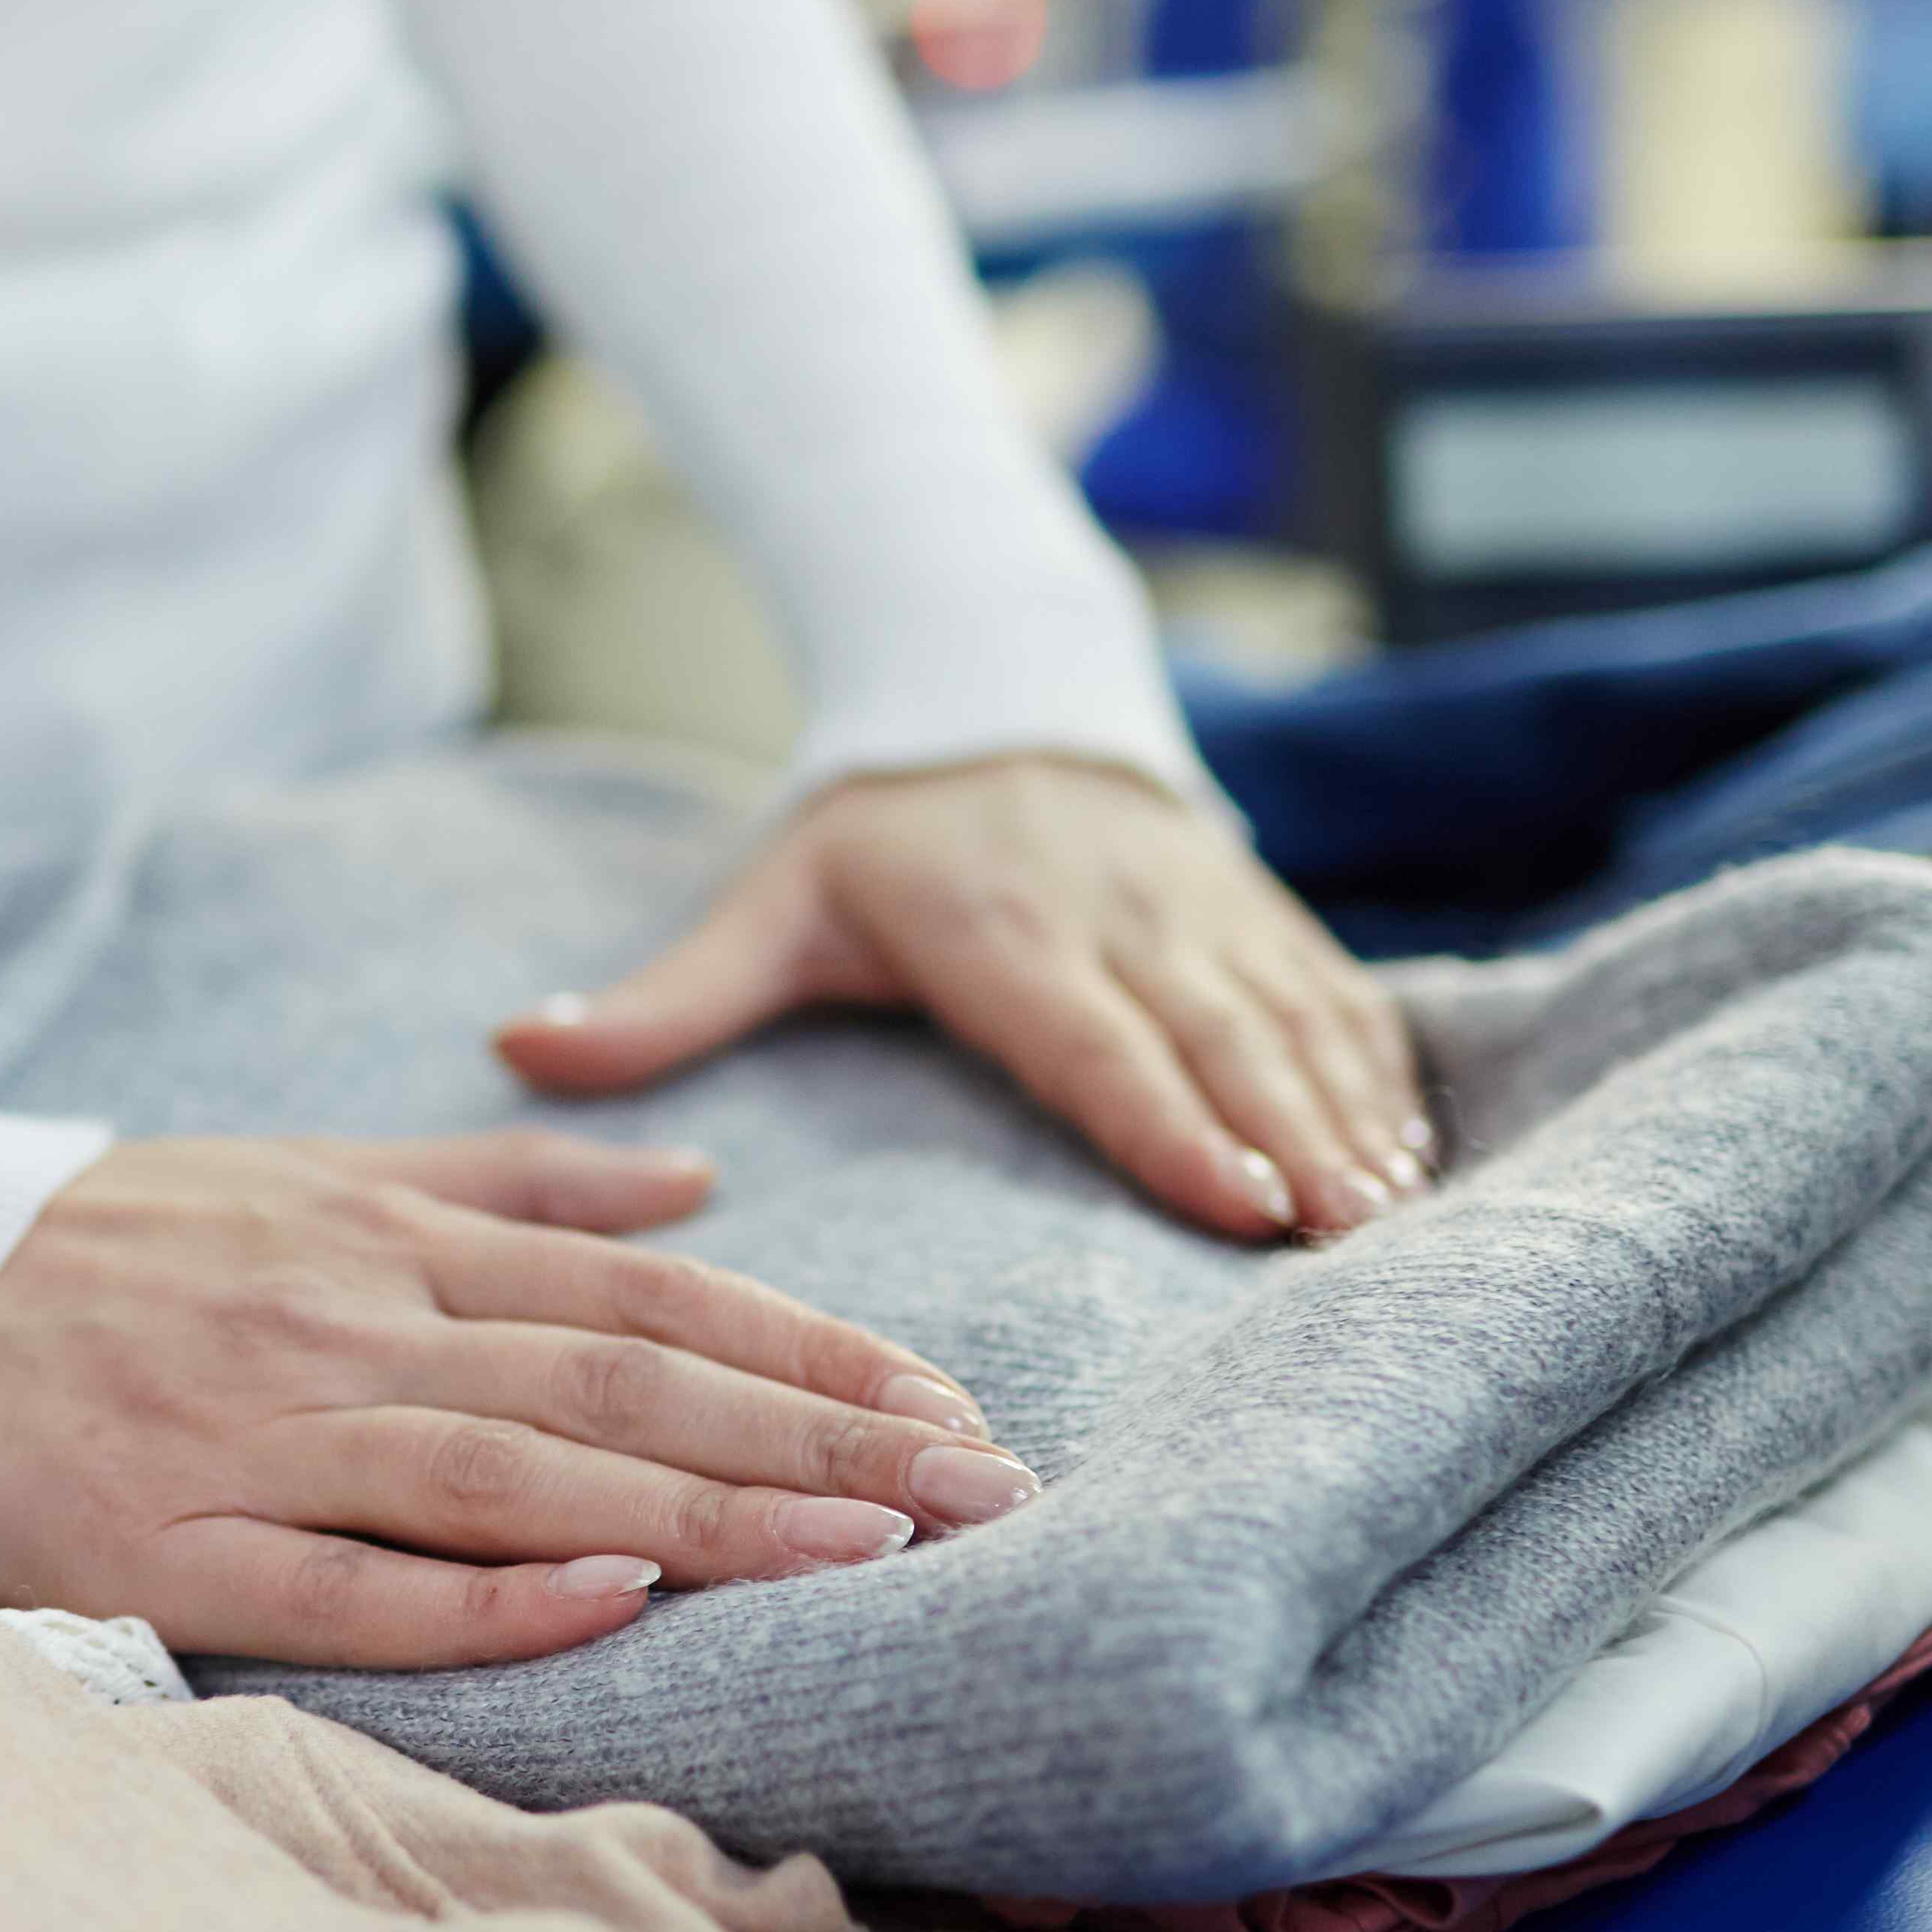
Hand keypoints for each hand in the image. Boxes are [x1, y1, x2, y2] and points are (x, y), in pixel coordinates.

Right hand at [0, 1131, 1035, 1664]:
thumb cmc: (102, 1245)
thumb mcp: (306, 1173)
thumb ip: (501, 1184)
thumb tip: (692, 1182)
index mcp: (385, 1244)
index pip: (647, 1297)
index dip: (809, 1353)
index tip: (947, 1405)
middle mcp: (346, 1329)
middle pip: (620, 1385)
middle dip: (814, 1443)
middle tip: (976, 1497)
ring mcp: (256, 1439)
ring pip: (516, 1474)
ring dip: (702, 1513)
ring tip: (863, 1552)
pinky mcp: (165, 1546)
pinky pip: (344, 1581)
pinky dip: (480, 1592)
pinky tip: (608, 1598)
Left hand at [495, 754, 1428, 1239]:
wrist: (984, 692)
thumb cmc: (870, 834)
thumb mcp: (766, 903)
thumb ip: (665, 996)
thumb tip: (518, 1046)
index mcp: (999, 930)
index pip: (1093, 1035)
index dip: (1169, 1118)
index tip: (1238, 1201)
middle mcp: (1116, 914)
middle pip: (1216, 1037)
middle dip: (1291, 1138)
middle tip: (1347, 1240)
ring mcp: (1198, 906)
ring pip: (1289, 1016)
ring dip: (1349, 1113)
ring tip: (1393, 1217)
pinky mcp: (1252, 906)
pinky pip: (1329, 991)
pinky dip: (1378, 1070)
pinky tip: (1413, 1158)